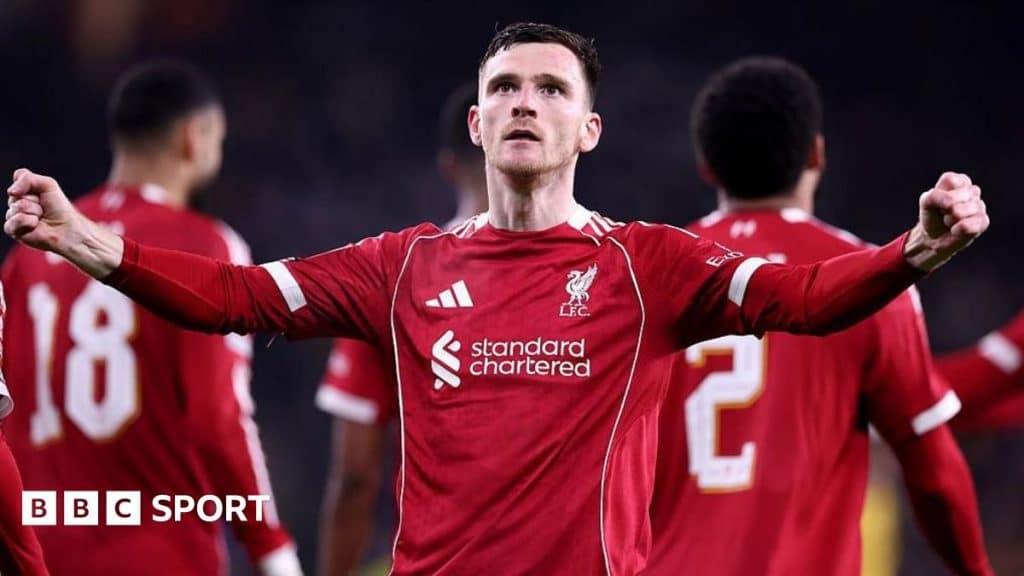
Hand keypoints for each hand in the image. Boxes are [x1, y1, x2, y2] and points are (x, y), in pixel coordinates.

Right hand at [5, 168, 123, 277]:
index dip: (31, 183)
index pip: (19, 176)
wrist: (67, 229)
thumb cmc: (59, 208)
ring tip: (40, 218)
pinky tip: (35, 225)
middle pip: (16, 194)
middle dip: (34, 200)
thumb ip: (27, 179)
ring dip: (34, 211)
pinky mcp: (13, 230)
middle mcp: (16, 202)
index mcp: (23, 191)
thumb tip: (10, 192)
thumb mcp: (48, 185)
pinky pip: (12, 221)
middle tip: (44, 209)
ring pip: (16, 207)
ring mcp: (13, 216)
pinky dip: (27, 221)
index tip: (43, 193)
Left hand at [904, 172, 988, 270]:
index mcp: (959, 181)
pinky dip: (960, 228)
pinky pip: (973, 223)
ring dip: (951, 219)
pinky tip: (955, 230)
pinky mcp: (983, 221)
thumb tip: (952, 205)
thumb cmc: (932, 215)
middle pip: (958, 196)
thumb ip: (935, 196)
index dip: (940, 194)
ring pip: (966, 209)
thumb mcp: (926, 201)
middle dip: (946, 208)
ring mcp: (980, 206)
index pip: (951, 180)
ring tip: (949, 221)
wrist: (933, 238)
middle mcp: (972, 191)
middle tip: (943, 213)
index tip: (937, 201)